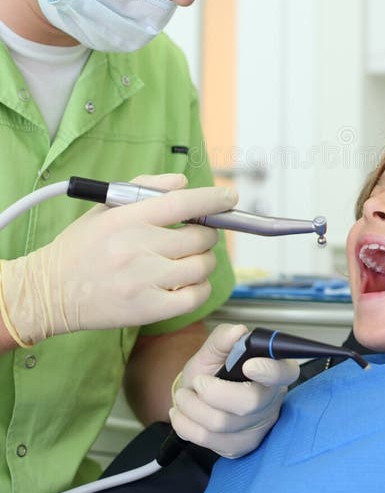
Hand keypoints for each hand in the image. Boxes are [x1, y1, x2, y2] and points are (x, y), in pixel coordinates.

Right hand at [0, 173, 236, 345]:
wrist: (47, 291)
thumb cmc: (80, 248)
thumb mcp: (106, 207)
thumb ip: (146, 187)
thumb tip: (183, 183)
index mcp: (128, 218)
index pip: (185, 202)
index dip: (214, 199)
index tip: (228, 199)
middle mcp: (138, 247)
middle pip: (200, 237)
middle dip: (205, 234)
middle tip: (195, 236)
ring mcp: (144, 280)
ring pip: (202, 266)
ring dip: (203, 261)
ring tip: (188, 259)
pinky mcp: (148, 309)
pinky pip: (195, 296)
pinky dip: (200, 288)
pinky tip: (186, 282)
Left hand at [170, 323, 299, 457]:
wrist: (197, 397)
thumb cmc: (211, 371)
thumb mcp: (213, 350)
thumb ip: (222, 338)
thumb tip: (236, 332)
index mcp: (273, 370)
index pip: (285, 372)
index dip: (269, 371)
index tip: (248, 365)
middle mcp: (272, 400)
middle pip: (249, 403)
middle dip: (212, 393)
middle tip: (196, 383)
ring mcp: (259, 426)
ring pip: (224, 424)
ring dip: (193, 408)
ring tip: (184, 397)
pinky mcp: (242, 446)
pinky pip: (211, 440)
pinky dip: (187, 426)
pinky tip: (183, 415)